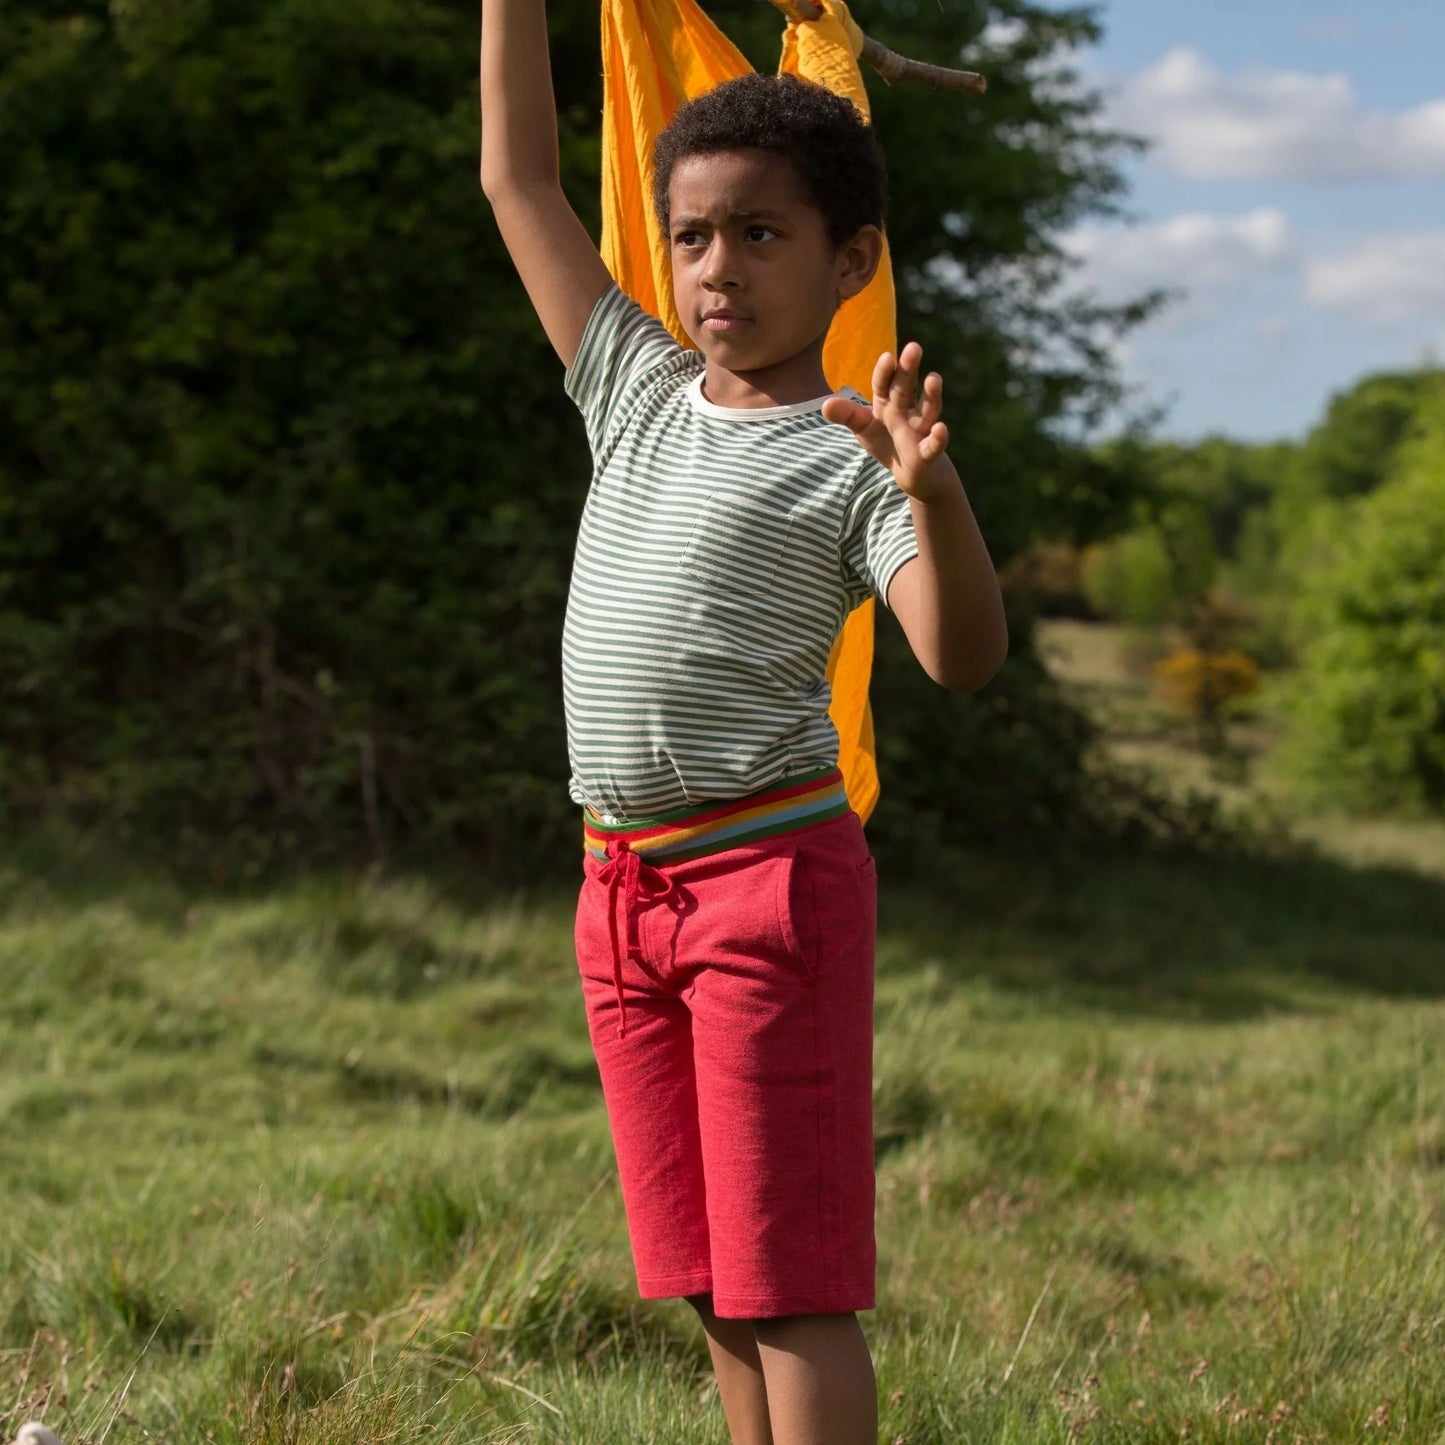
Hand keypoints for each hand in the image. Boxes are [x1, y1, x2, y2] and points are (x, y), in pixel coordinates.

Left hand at [821, 342, 952, 500]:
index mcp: (887, 401)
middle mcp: (906, 410)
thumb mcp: (863, 427)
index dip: (884, 371)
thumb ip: (847, 415)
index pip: (884, 383)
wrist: (910, 470)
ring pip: (927, 409)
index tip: (887, 357)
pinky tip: (941, 429)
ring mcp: (920, 429)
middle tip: (914, 347)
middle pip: (906, 388)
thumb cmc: (885, 441)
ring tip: (934, 378)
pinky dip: (938, 438)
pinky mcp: (928, 452)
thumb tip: (825, 406)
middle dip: (908, 369)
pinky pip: (934, 444)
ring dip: (931, 395)